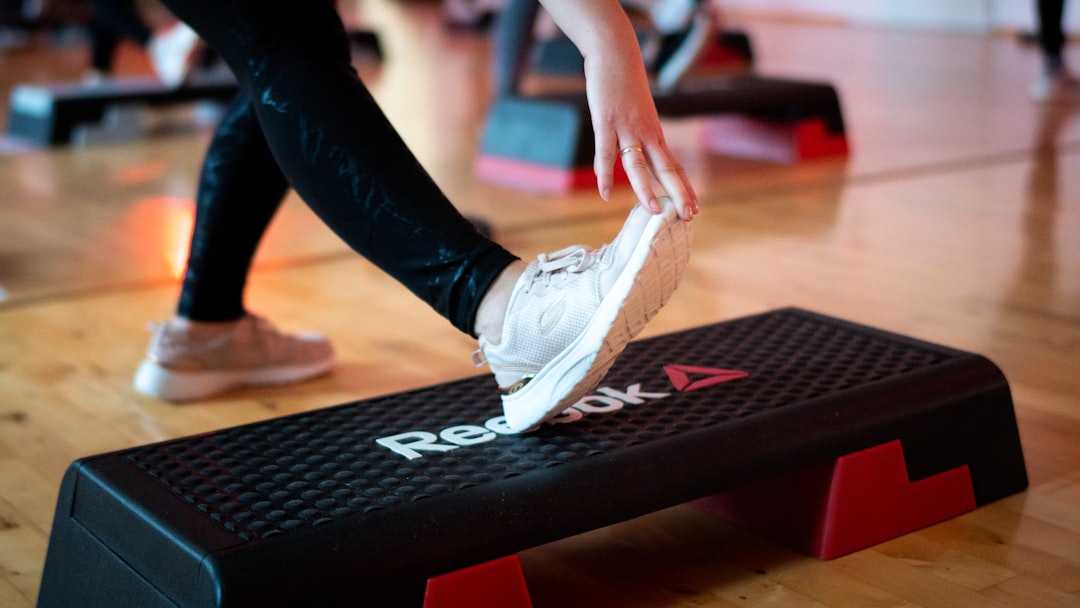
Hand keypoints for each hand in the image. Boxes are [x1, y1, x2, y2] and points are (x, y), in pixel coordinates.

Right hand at [585, 51, 697, 219]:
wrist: (615, 51)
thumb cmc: (626, 81)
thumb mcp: (639, 110)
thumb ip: (640, 132)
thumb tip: (639, 150)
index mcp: (655, 133)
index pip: (674, 166)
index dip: (684, 188)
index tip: (695, 207)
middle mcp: (646, 133)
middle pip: (666, 169)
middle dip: (678, 195)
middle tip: (690, 217)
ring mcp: (626, 128)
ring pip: (639, 165)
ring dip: (646, 189)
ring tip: (654, 211)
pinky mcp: (606, 122)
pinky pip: (606, 154)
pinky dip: (605, 175)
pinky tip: (606, 194)